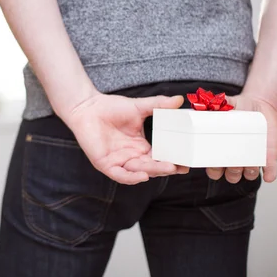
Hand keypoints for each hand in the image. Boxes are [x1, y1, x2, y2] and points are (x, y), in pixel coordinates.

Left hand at [64, 93, 188, 184]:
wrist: (87, 107)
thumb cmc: (111, 108)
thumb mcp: (139, 107)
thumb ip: (159, 105)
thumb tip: (179, 99)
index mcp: (141, 147)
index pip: (160, 158)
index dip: (173, 161)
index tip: (188, 161)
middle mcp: (132, 157)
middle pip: (152, 167)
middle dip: (167, 168)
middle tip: (181, 167)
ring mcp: (118, 162)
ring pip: (139, 172)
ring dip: (153, 171)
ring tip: (168, 168)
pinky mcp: (105, 164)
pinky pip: (120, 175)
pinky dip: (131, 177)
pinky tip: (143, 175)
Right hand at [206, 94, 276, 182]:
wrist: (258, 105)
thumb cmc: (238, 108)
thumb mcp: (224, 105)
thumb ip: (213, 105)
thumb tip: (205, 105)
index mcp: (221, 150)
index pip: (213, 169)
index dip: (213, 170)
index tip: (215, 161)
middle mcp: (236, 158)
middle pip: (230, 176)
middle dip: (232, 172)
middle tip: (234, 161)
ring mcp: (252, 159)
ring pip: (249, 175)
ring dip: (249, 172)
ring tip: (251, 161)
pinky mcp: (268, 157)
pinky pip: (269, 171)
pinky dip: (269, 174)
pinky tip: (268, 173)